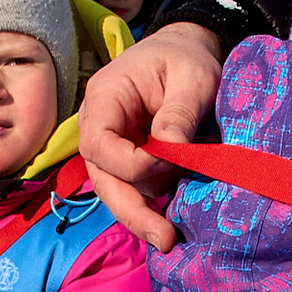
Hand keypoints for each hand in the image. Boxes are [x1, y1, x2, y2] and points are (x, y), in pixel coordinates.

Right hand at [77, 21, 225, 251]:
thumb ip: (180, 112)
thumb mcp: (193, 78)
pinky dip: (153, 202)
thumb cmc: (186, 59)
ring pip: (117, 190)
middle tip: (165, 239)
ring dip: (147, 207)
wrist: (184, 52)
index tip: (169, 163)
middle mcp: (98, 126)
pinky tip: (174, 213)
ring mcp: (111, 145)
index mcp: (105, 99)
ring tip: (177, 218)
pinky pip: (134, 188)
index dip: (130, 164)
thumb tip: (170, 149)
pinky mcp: (128, 159)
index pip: (99, 145)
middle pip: (102, 179)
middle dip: (132, 212)